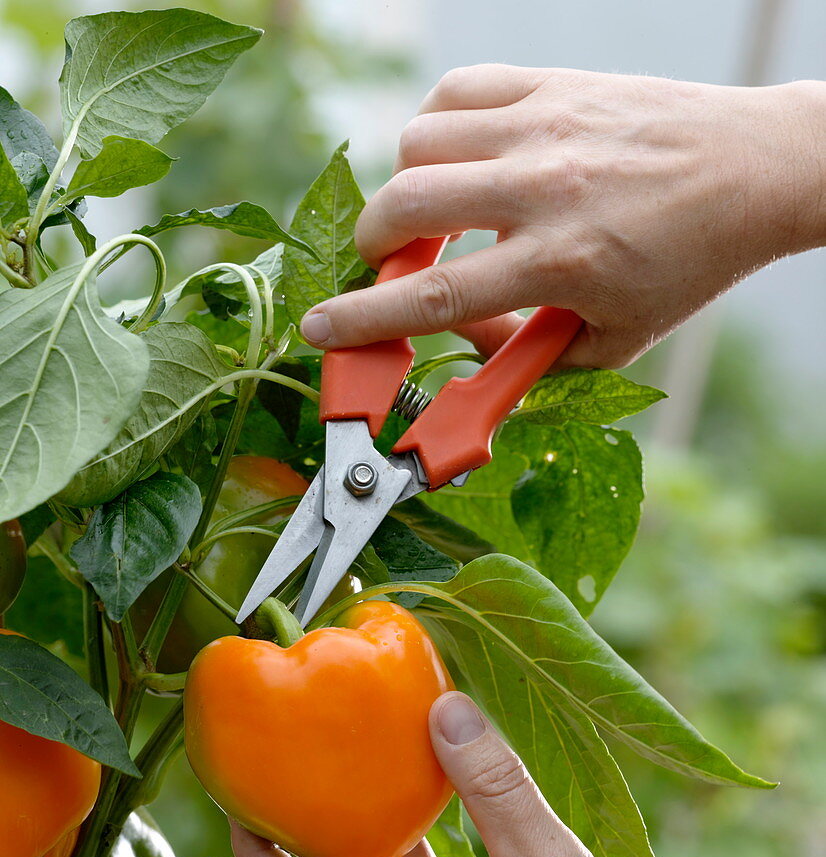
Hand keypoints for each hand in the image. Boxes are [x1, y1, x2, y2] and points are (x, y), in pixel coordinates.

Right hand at [299, 68, 824, 366]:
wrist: (749, 173)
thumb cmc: (685, 265)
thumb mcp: (612, 340)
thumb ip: (526, 354)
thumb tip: (456, 338)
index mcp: (559, 260)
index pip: (433, 299)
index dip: (362, 318)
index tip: (319, 327)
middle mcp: (541, 188)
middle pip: (406, 207)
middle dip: (372, 244)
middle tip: (387, 264)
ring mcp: (543, 127)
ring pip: (418, 142)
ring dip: (404, 186)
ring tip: (431, 211)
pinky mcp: (550, 85)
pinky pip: (456, 90)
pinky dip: (435, 127)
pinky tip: (456, 156)